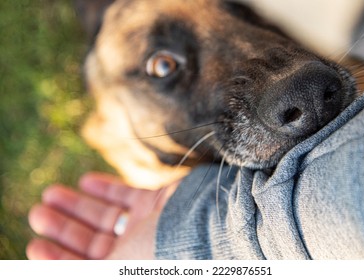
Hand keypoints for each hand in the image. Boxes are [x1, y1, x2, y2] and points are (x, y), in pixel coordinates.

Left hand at [26, 172, 177, 258]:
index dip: (58, 259)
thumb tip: (50, 270)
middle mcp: (136, 252)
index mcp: (125, 271)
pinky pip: (127, 194)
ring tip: (50, 193)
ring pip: (106, 215)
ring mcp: (148, 226)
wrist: (207, 226)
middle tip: (38, 212)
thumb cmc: (160, 254)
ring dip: (78, 205)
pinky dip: (106, 187)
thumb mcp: (116, 270)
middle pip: (92, 240)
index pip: (85, 267)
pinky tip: (85, 181)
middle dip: (64, 227)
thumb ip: (88, 270)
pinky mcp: (158, 202)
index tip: (34, 245)